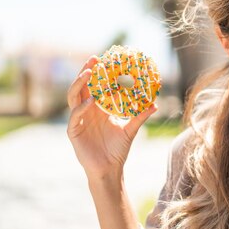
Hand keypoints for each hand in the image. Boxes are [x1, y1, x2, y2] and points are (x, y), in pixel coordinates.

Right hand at [66, 56, 156, 180]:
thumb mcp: (131, 129)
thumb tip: (155, 104)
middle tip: (93, 59)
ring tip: (88, 73)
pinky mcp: (73, 131)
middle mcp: (86, 111)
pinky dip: (81, 107)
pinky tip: (89, 101)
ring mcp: (79, 119)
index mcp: (98, 108)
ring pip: (73, 97)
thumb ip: (140, 116)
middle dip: (86, 71)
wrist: (109, 169)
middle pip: (82, 86)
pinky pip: (75, 115)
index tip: (104, 59)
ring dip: (79, 84)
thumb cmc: (118, 149)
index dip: (98, 72)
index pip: (95, 85)